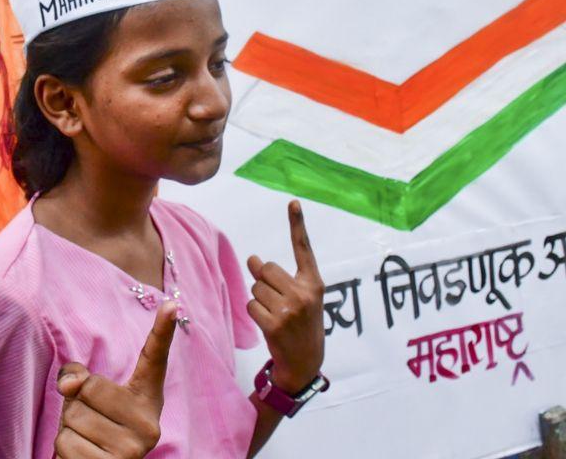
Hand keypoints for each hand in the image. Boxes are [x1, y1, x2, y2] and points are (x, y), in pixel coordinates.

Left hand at [54, 300, 176, 457]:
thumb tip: (70, 384)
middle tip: (88, 423)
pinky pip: (66, 443)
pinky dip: (64, 451)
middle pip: (90, 388)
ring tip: (86, 442)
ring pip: (74, 416)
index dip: (162, 331)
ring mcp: (135, 447)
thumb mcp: (87, 399)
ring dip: (67, 429)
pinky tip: (83, 458)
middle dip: (74, 404)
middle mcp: (148, 423)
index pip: (153, 360)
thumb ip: (77, 378)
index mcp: (146, 398)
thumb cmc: (92, 433)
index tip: (172, 304)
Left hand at [247, 200, 325, 392]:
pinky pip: (251, 306)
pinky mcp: (275, 324)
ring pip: (256, 288)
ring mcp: (290, 309)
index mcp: (314, 284)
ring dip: (258, 300)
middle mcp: (304, 293)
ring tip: (274, 315)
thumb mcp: (301, 300)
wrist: (305, 363)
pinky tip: (268, 325)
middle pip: (266, 269)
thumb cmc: (301, 326)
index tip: (293, 202)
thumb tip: (252, 259)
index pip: (303, 249)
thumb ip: (280, 278)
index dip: (297, 224)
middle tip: (274, 300)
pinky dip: (254, 313)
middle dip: (263, 281)